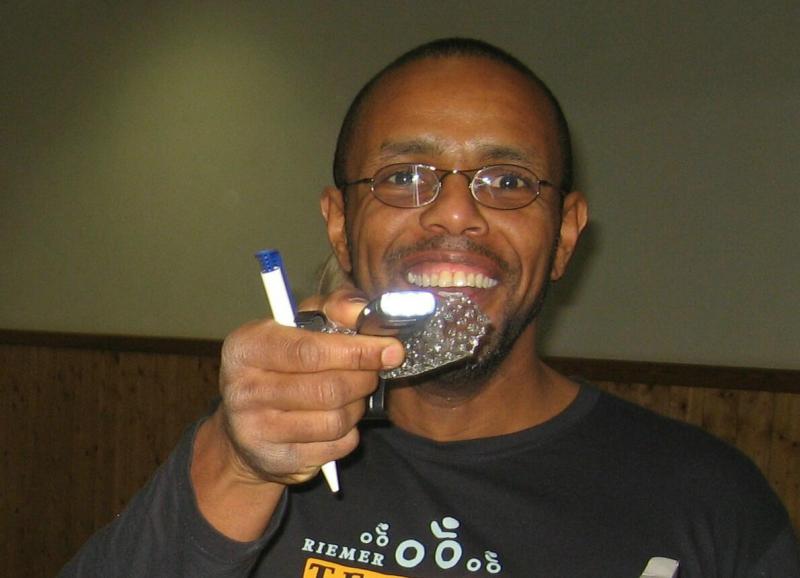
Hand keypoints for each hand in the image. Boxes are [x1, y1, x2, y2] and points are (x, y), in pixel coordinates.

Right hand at [217, 287, 404, 486]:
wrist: (245, 425)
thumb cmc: (283, 363)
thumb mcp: (300, 325)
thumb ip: (335, 309)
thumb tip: (364, 313)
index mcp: (247, 346)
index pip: (310, 350)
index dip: (357, 351)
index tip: (391, 350)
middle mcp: (243, 389)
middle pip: (328, 388)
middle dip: (364, 379)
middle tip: (374, 372)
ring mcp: (256, 429)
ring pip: (336, 420)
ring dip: (357, 406)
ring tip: (354, 395)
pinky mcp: (275, 460)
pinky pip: (335, 446)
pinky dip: (349, 432)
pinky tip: (339, 420)